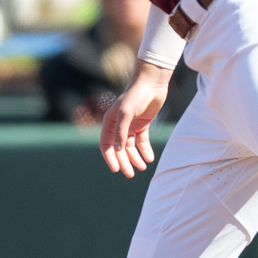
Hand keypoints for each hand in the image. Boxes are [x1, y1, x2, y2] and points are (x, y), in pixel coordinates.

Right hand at [100, 60, 172, 177]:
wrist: (152, 83)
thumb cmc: (136, 95)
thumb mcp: (126, 113)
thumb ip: (120, 132)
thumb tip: (117, 150)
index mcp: (109, 122)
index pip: (106, 144)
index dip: (110, 158)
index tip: (116, 169)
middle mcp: (118, 125)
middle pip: (119, 148)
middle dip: (124, 162)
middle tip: (130, 174)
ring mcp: (131, 125)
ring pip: (131, 146)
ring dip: (135, 158)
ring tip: (142, 168)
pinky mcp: (143, 123)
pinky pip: (142, 140)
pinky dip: (145, 150)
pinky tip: (149, 158)